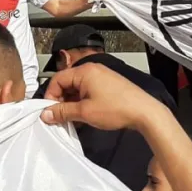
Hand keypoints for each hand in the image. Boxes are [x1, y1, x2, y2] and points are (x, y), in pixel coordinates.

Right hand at [42, 63, 170, 131]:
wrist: (144, 112)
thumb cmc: (117, 108)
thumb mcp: (85, 112)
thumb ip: (63, 112)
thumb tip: (46, 114)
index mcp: (84, 71)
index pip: (57, 79)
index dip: (50, 96)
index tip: (49, 111)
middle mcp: (92, 71)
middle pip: (67, 84)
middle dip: (61, 101)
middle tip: (59, 117)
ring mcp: (101, 78)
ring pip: (77, 90)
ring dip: (72, 104)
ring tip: (73, 119)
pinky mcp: (108, 86)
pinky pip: (88, 92)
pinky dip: (83, 103)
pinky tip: (84, 117)